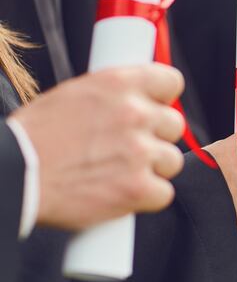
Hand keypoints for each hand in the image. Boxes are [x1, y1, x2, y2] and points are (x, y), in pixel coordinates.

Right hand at [11, 64, 185, 230]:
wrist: (11, 175)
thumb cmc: (34, 138)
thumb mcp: (73, 95)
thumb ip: (112, 98)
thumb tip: (138, 102)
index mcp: (119, 83)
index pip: (171, 82)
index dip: (163, 98)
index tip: (154, 108)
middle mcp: (135, 113)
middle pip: (175, 125)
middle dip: (156, 138)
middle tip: (129, 148)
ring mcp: (139, 152)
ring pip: (172, 161)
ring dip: (153, 169)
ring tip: (121, 173)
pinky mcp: (138, 189)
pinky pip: (164, 193)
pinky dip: (146, 198)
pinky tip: (123, 196)